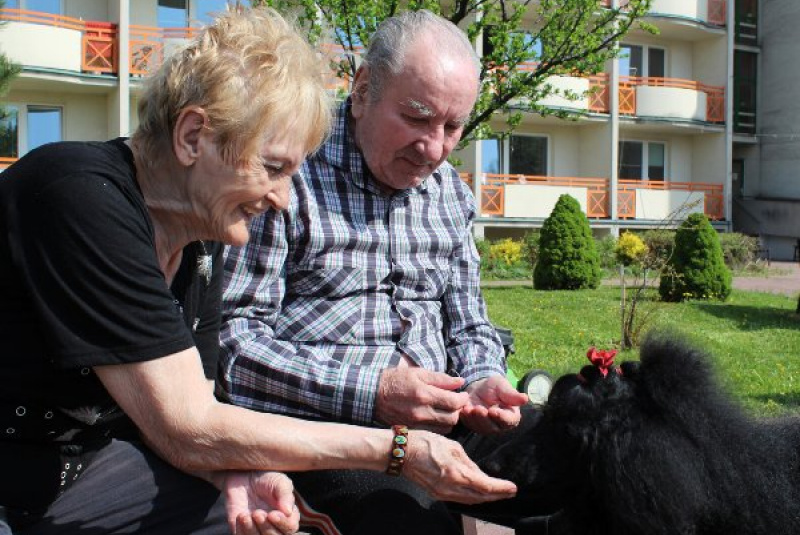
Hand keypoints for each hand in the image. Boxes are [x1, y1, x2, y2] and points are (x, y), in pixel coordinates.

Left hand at [224, 471, 299, 534]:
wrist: (244, 476)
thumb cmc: (267, 478)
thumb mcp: (279, 481)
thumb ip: (285, 494)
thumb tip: (288, 511)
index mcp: (288, 516)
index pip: (290, 527)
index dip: (282, 523)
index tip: (272, 514)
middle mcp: (275, 526)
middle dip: (266, 528)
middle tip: (257, 513)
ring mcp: (258, 530)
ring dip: (253, 531)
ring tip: (247, 515)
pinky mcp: (243, 531)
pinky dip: (242, 531)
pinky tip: (241, 516)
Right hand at [376, 366, 469, 433]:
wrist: (372, 394)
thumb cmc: (395, 380)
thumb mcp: (417, 373)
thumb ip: (440, 378)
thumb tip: (460, 382)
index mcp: (424, 394)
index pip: (453, 402)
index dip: (462, 399)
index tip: (463, 395)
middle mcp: (421, 411)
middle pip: (452, 418)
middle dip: (458, 410)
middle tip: (455, 403)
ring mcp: (416, 423)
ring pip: (445, 428)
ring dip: (450, 420)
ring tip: (446, 410)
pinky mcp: (411, 430)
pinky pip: (433, 432)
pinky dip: (439, 426)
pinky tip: (436, 417)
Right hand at [403, 430, 517, 503]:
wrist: (400, 453)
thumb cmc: (425, 443)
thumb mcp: (452, 446)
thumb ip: (468, 462)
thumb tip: (479, 473)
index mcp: (456, 473)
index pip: (485, 486)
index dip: (501, 489)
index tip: (513, 487)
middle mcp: (451, 488)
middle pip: (480, 497)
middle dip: (497, 496)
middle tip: (510, 492)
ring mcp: (442, 493)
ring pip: (470, 500)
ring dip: (485, 498)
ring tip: (498, 493)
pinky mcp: (436, 494)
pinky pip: (459, 499)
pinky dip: (472, 496)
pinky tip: (478, 491)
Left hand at [460, 376, 528, 433]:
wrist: (478, 387)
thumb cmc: (494, 386)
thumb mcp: (502, 386)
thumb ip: (511, 394)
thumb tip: (526, 398)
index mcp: (511, 416)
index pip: (508, 421)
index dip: (501, 417)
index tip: (493, 410)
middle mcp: (500, 425)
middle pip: (493, 427)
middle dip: (484, 419)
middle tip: (478, 409)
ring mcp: (487, 428)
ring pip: (481, 428)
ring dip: (474, 419)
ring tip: (469, 408)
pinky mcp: (475, 427)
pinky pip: (471, 426)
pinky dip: (466, 419)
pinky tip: (464, 410)